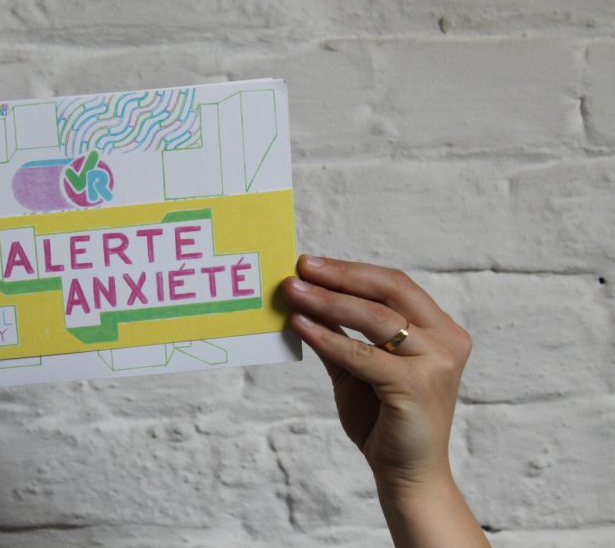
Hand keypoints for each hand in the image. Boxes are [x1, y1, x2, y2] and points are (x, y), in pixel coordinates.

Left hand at [281, 255, 487, 547]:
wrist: (408, 474)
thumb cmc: (384, 419)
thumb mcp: (357, 367)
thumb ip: (337, 333)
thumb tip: (302, 296)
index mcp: (440, 329)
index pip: (393, 284)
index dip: (350, 270)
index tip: (310, 264)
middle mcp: (446, 340)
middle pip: (388, 290)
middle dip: (340, 276)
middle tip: (300, 268)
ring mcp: (436, 362)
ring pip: (375, 318)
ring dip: (328, 301)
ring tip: (293, 292)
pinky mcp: (416, 386)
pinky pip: (362, 354)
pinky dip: (328, 338)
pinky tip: (300, 326)